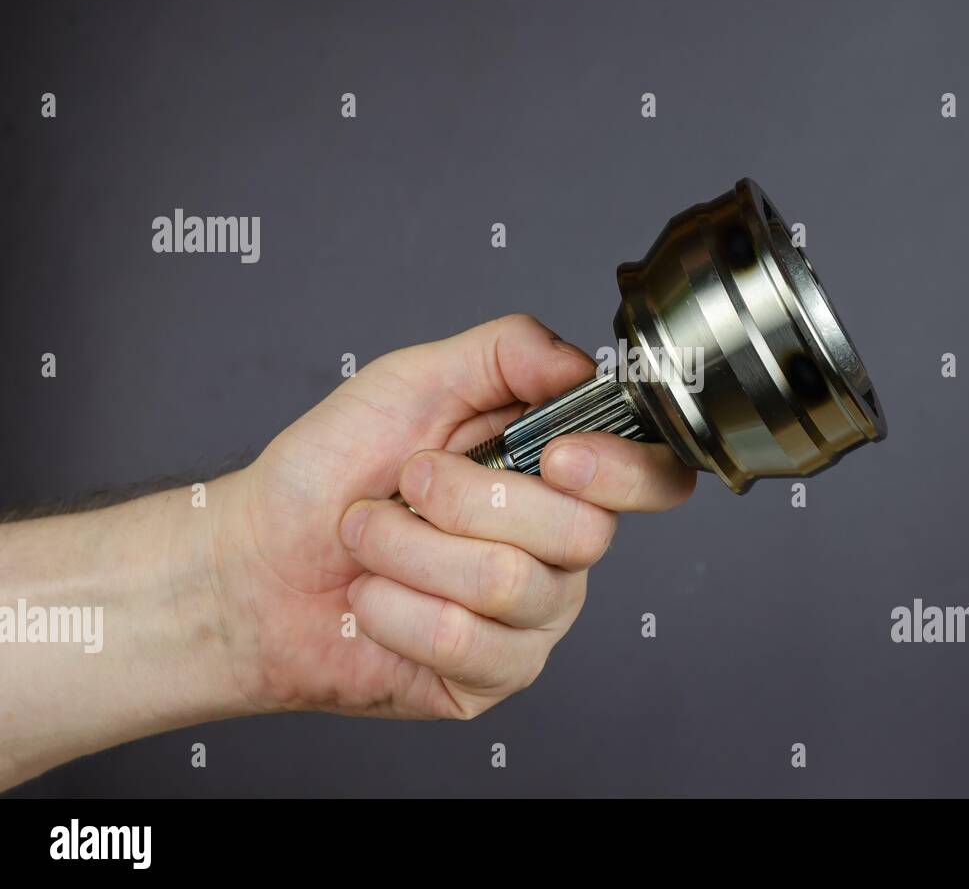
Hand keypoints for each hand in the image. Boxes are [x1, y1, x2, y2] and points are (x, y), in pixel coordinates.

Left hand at [213, 314, 695, 719]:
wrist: (254, 560)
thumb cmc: (330, 471)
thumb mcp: (411, 381)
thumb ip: (504, 353)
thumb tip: (580, 362)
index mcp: (556, 474)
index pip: (651, 478)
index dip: (623, 471)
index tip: (554, 456)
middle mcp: (557, 548)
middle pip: (582, 534)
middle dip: (467, 499)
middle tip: (409, 484)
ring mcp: (530, 618)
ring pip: (510, 583)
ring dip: (410, 548)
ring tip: (372, 537)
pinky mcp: (490, 676)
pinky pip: (462, 640)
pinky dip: (393, 606)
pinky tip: (374, 597)